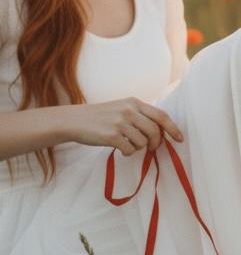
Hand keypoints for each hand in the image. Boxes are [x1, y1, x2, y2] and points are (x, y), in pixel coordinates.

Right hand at [63, 97, 184, 155]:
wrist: (75, 120)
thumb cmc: (100, 116)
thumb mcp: (120, 107)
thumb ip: (138, 114)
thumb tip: (161, 131)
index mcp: (133, 102)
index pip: (161, 115)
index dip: (173, 129)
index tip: (180, 139)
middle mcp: (128, 110)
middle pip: (155, 131)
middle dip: (155, 143)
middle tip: (150, 148)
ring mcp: (120, 123)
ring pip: (143, 142)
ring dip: (138, 148)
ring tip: (126, 144)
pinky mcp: (112, 136)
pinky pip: (130, 150)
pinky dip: (127, 152)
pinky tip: (118, 148)